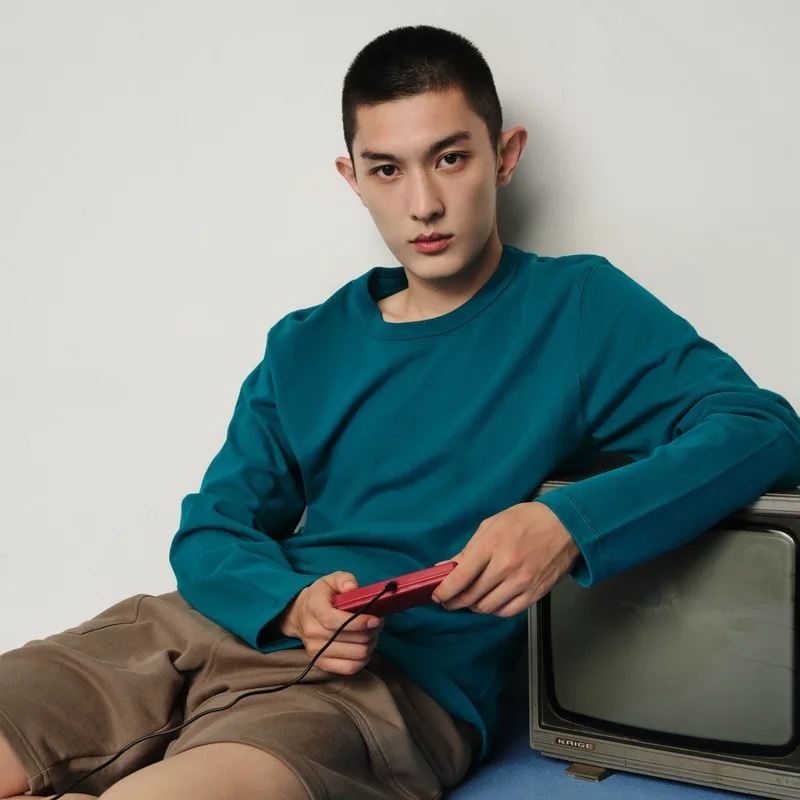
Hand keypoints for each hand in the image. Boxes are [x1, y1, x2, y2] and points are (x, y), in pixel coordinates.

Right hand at [277, 571, 382, 674]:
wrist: (300, 615)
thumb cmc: (322, 596)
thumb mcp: (331, 580)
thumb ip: (344, 580)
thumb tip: (353, 588)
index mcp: (314, 608)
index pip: (334, 620)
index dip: (358, 623)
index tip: (375, 619)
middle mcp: (312, 632)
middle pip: (350, 640)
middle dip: (371, 632)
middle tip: (378, 623)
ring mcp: (316, 650)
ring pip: (354, 655)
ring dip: (370, 645)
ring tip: (372, 634)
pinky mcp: (322, 664)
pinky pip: (349, 668)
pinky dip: (363, 659)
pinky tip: (365, 647)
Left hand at [431, 502, 579, 616]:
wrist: (566, 525)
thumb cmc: (527, 520)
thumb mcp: (492, 524)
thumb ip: (468, 549)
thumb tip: (446, 567)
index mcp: (492, 545)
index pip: (460, 577)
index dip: (444, 591)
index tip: (437, 594)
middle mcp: (506, 566)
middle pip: (471, 596)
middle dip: (454, 602)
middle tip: (449, 600)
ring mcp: (522, 582)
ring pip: (487, 607)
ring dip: (474, 606)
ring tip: (470, 598)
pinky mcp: (535, 593)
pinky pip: (508, 611)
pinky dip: (495, 610)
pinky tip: (491, 601)